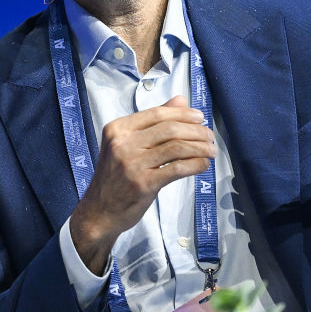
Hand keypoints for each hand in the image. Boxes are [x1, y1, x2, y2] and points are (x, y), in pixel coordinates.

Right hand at [70, 96, 215, 273]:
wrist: (99, 211)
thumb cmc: (115, 177)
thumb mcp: (126, 144)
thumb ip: (153, 122)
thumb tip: (180, 100)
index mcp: (118, 129)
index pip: (157, 114)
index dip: (183, 113)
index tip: (199, 117)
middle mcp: (123, 143)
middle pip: (170, 129)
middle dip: (196, 130)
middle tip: (209, 135)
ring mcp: (132, 164)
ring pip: (176, 147)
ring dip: (200, 147)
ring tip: (211, 150)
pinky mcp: (143, 184)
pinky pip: (177, 168)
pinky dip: (195, 164)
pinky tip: (203, 165)